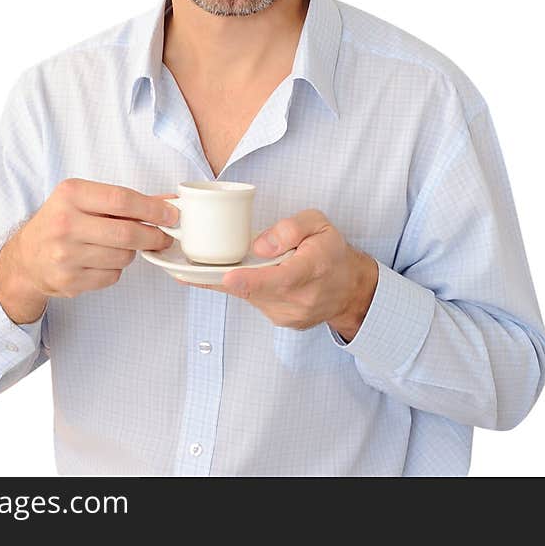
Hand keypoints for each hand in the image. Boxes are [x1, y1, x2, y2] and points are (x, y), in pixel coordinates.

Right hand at [0, 178, 179, 322]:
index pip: (121, 199)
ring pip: (123, 257)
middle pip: (126, 232)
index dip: (153, 209)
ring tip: (120, 246)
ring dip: (132, 252)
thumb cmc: (62, 222)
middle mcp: (64, 224)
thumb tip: (169, 202)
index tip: (171, 215)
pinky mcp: (69, 281)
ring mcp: (65, 255)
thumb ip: (125, 200)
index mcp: (70, 194)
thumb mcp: (84, 199)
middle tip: (164, 237)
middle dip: (153, 236)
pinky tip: (103, 261)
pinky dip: (116, 269)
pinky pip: (112, 276)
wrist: (26, 258)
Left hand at [181, 209, 378, 341]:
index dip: (250, 280)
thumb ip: (290, 228)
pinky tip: (244, 275)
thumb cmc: (331, 252)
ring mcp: (290, 315)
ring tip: (232, 263)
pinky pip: (253, 302)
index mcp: (313, 269)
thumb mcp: (319, 224)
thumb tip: (259, 246)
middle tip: (195, 263)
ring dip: (236, 279)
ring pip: (250, 296)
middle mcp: (301, 298)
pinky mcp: (281, 321)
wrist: (349, 289)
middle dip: (227, 275)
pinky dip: (245, 287)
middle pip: (256, 289)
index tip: (227, 277)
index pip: (281, 278)